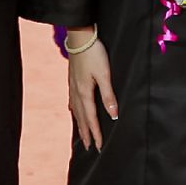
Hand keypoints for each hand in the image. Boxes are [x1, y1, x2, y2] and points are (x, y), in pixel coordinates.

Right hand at [66, 30, 117, 149]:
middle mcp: (76, 92)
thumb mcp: (104, 74)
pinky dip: (74, 110)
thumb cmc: (93, 54)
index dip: (95, 133)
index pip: (91, 119)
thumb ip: (108, 95)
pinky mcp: (72, 79)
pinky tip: (73, 110)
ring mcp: (73, 86)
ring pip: (76, 110)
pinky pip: (72, 101)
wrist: (79, 37)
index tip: (98, 147)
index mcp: (85, 93)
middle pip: (81, 118)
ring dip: (79, 124)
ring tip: (81, 134)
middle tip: (88, 147)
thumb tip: (113, 115)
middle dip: (86, 133)